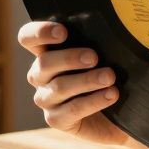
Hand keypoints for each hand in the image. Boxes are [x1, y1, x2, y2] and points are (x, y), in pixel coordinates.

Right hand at [18, 21, 126, 145]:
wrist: (119, 114)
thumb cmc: (108, 76)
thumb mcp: (103, 56)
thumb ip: (96, 42)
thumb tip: (107, 28)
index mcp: (47, 52)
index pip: (28, 38)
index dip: (39, 32)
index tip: (63, 32)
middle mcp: (40, 76)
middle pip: (44, 63)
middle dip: (69, 58)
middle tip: (94, 57)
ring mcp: (46, 99)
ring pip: (59, 87)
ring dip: (86, 80)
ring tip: (110, 77)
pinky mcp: (57, 120)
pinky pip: (72, 110)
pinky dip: (93, 101)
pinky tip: (111, 95)